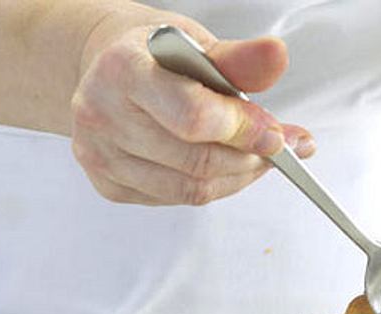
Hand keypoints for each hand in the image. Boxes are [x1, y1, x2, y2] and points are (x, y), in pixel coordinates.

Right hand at [71, 24, 312, 205]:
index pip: (194, 117)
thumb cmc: (157, 57)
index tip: (278, 136)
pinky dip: (213, 187)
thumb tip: (276, 58)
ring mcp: (101, 155)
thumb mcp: (197, 45)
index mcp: (123, 69)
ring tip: (256, 156)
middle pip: (197, 161)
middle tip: (278, 148)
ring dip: (237, 177)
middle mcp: (102, 114)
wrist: (111, 70)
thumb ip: (238, 59)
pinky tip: (224, 167)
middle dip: (249, 158)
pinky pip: (177, 201)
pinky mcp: (109, 185)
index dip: (244, 132)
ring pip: (192, 190)